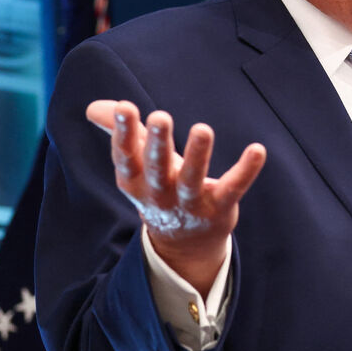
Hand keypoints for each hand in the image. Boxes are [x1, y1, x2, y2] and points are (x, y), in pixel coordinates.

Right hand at [86, 100, 266, 295]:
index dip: (123, 134)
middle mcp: (160, 194)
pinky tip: (257, 150)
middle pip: (157, 168)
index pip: (126, 157)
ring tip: (203, 129)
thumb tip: (93, 107)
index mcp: (136, 181)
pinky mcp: (220, 208)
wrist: (184, 243)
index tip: (126, 107)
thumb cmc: (160, 189)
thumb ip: (122, 133)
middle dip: (157, 143)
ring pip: (193, 180)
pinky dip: (246, 170)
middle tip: (160, 117)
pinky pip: (233, 188)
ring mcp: (191, 204)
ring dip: (198, 155)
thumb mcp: (138, 166)